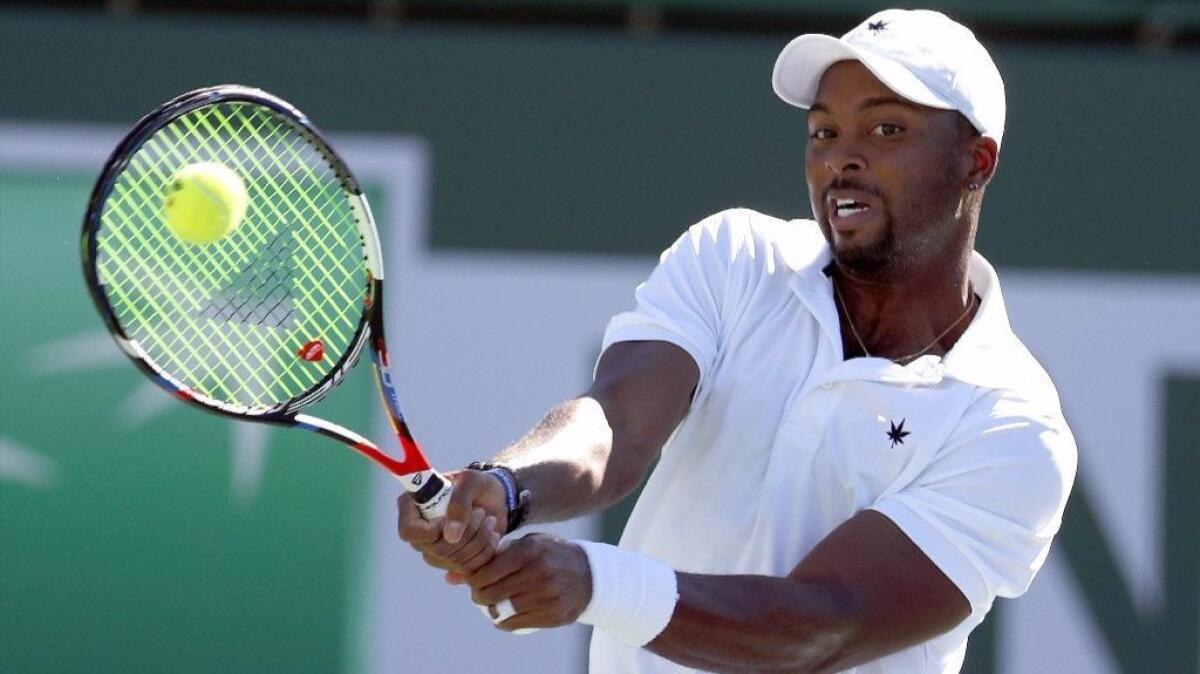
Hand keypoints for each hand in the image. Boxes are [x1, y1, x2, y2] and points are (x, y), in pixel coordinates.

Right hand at [397, 469, 508, 575]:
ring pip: (454, 561)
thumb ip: (459, 502)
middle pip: (436, 550)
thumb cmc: (478, 485)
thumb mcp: (471, 481)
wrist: (495, 499)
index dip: (432, 530)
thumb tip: (450, 537)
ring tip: (490, 520)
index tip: (451, 517)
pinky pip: (467, 568)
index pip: (409, 531)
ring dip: (479, 540)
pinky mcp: (453, 562)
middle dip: (467, 532)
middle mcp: (419, 533)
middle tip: (481, 512)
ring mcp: (434, 550)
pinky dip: (485, 551)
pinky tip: (492, 535)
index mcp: (413, 508)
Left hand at [465, 533, 591, 631]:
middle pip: (492, 592)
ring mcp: (547, 594)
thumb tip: (450, 577)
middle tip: (478, 594)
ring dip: (491, 609)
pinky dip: (504, 622)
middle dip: (478, 595)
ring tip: (491, 603)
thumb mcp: (527, 545)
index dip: (473, 579)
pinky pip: (517, 623)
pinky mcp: (553, 614)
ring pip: (504, 609)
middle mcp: (539, 571)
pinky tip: (503, 615)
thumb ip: (493, 555)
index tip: (472, 580)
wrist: (589, 573)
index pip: (487, 571)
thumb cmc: (549, 555)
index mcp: (530, 550)